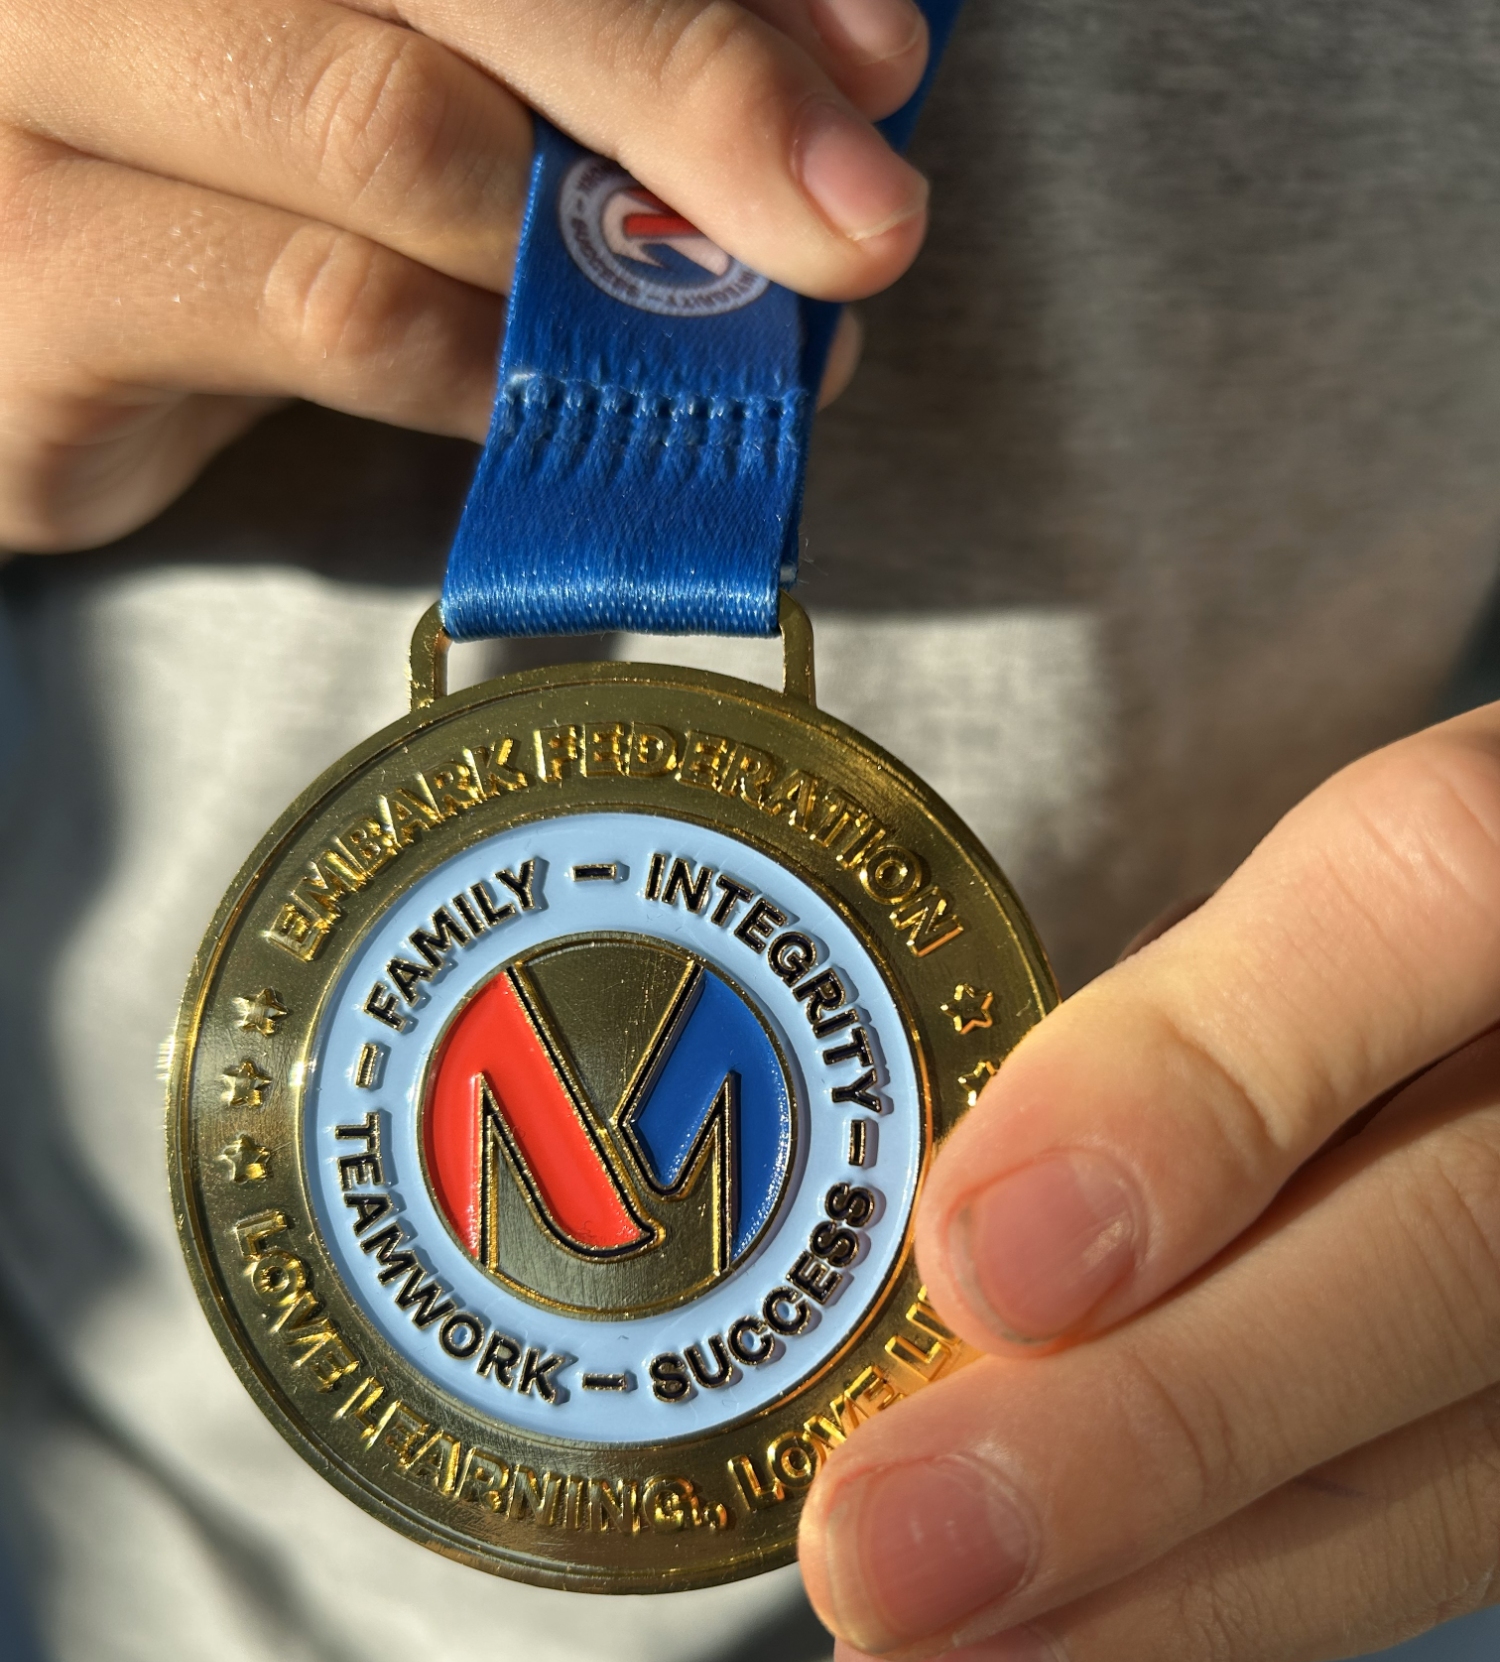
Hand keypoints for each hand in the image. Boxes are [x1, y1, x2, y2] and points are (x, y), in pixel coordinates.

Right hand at [0, 0, 924, 550]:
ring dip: (597, 252)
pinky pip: (318, 303)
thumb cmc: (225, 181)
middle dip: (694, 90)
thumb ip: (570, 62)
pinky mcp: (37, 272)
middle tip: (855, 220)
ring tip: (716, 335)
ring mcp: (48, 75)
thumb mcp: (403, 71)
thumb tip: (830, 102)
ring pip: (389, 125)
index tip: (872, 64)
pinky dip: (475, 360)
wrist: (18, 317)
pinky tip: (549, 393)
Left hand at [799, 704, 1499, 1661]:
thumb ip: (1187, 1029)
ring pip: (1458, 1455)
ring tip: (914, 1645)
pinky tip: (1049, 1645)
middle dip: (1151, 1422)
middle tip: (885, 1547)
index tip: (984, 1250)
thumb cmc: (1364, 963)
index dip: (1206, 1077)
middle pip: (1449, 1247)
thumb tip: (987, 1237)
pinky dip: (1229, 1602)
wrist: (1490, 1033)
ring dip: (1166, 1579)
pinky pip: (1440, 1529)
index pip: (1433, 881)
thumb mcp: (1282, 920)